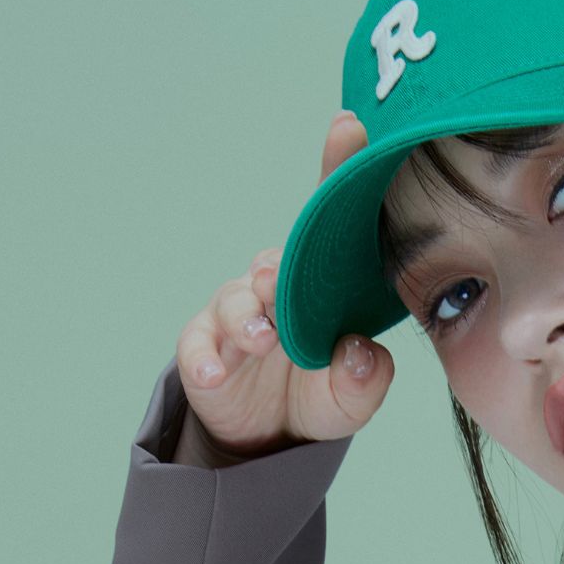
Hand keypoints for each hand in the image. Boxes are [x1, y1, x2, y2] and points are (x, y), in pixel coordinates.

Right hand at [174, 111, 395, 457]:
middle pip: (276, 260)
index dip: (336, 172)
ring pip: (235, 299)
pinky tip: (215, 373)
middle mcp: (273, 286)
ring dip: (245, 316)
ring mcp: (236, 313)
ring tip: (260, 339)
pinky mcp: (204, 346)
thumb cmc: (319, 393)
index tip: (350, 128)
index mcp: (316, 283)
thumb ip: (365, 380)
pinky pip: (198, 344)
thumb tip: (362, 355)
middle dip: (280, 270)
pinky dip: (204, 358)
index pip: (327, 222)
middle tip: (283, 285)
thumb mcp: (351, 396)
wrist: (271, 435)